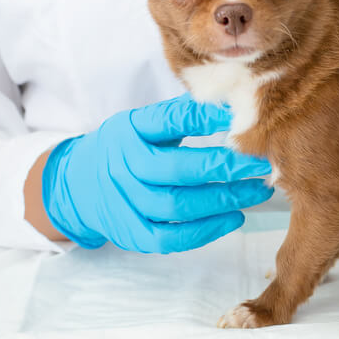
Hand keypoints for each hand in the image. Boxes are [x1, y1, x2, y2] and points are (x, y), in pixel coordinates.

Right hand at [42, 94, 272, 252]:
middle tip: (261, 162)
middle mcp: (125, 166)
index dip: (204, 118)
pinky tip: (234, 218)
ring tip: (257, 190)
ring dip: (224, 200)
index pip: (169, 121)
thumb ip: (181, 115)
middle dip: (225, 166)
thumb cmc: (126, 148)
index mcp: (131, 131)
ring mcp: (126, 203)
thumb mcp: (143, 123)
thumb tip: (231, 100)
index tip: (238, 115)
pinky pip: (171, 238)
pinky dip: (206, 231)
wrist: (77, 185)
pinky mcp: (131, 233)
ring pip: (179, 206)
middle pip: (178, 169)